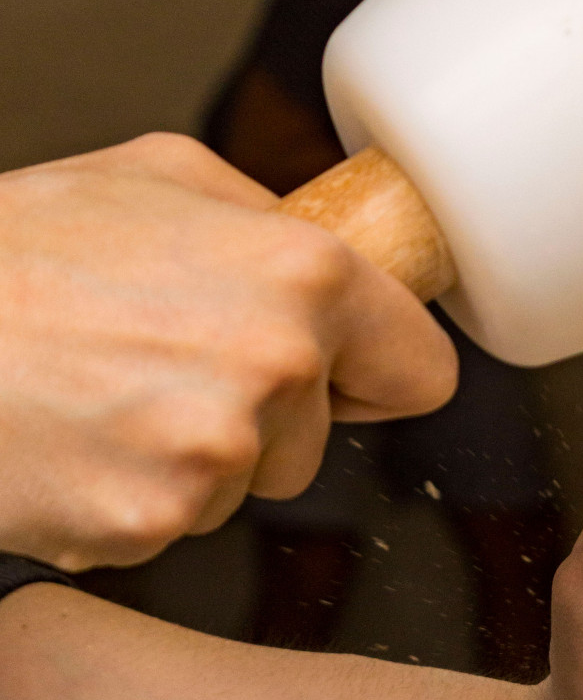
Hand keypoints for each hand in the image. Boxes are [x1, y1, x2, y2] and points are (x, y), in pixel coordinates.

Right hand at [0, 133, 457, 568]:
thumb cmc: (18, 247)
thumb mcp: (156, 174)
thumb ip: (268, 220)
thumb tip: (333, 253)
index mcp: (302, 274)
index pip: (423, 369)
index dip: (377, 373)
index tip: (343, 375)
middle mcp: (276, 365)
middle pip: (321, 439)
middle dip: (263, 416)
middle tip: (161, 365)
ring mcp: (214, 453)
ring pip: (246, 485)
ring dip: (194, 459)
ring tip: (107, 394)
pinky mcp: (150, 522)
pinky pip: (173, 525)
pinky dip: (129, 499)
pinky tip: (77, 442)